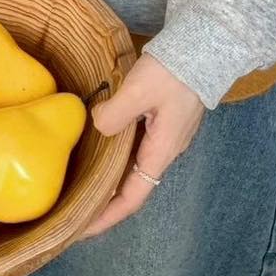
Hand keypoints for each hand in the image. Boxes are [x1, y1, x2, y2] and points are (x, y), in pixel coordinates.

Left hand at [84, 52, 204, 236]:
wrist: (203, 47)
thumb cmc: (173, 72)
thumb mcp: (138, 91)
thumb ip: (113, 114)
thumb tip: (98, 125)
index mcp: (161, 151)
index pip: (132, 198)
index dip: (105, 217)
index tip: (79, 228)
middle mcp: (166, 150)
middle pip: (132, 187)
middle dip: (104, 201)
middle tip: (72, 206)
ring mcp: (167, 136)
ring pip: (134, 167)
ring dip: (110, 178)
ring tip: (80, 180)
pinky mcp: (164, 121)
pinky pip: (137, 148)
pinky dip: (116, 156)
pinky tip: (99, 147)